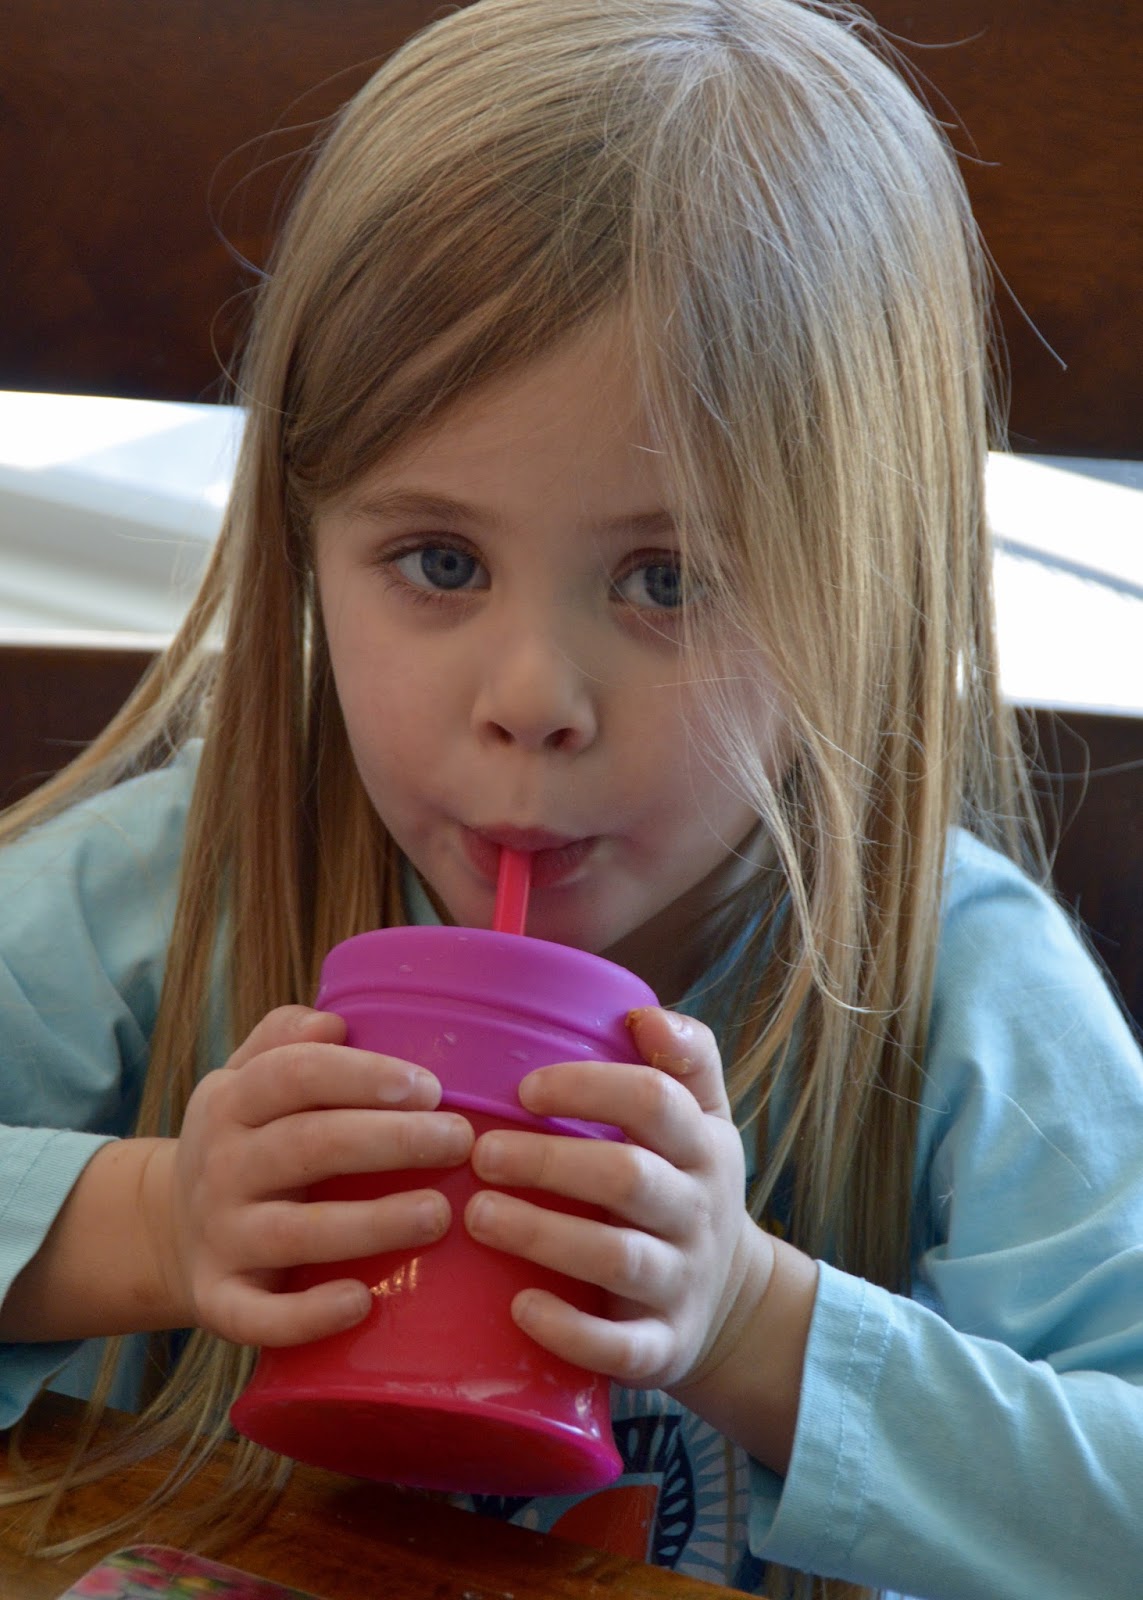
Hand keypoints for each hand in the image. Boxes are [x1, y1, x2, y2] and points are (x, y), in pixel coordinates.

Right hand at [162, 1005, 473, 1347]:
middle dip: (390, 1140)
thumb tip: (334, 1023)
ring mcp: (218, 1236)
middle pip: (308, 1145)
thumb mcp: (245, 1076)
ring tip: (439, 1213)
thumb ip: (285, 1036)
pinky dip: (307, 1315)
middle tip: (460, 1140)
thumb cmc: (245, 1138)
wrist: (165, 1226)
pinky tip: (361, 1303)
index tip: (430, 1086)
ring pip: (295, 1232)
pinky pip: (257, 1317)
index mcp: (232, 1101)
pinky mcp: (218, 1301)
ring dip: (371, 1224)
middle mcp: (221, 1166)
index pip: (294, 1074)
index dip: (363, 1076)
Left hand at [463, 1007, 772, 1395]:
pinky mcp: (662, 1348)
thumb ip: (684, 1057)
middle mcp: (698, 1211)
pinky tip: (520, 1308)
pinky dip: (569, 1331)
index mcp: (703, 1144)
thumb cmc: (686, 1186)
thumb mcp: (704, 1118)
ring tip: (478, 1216)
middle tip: (481, 1153)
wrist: (734, 1303)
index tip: (526, 1090)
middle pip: (627, 1177)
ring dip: (542, 1235)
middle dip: (549, 1162)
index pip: (654, 1100)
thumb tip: (640, 1012)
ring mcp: (682, 1282)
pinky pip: (620, 1348)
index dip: (588, 1088)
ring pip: (616, 1258)